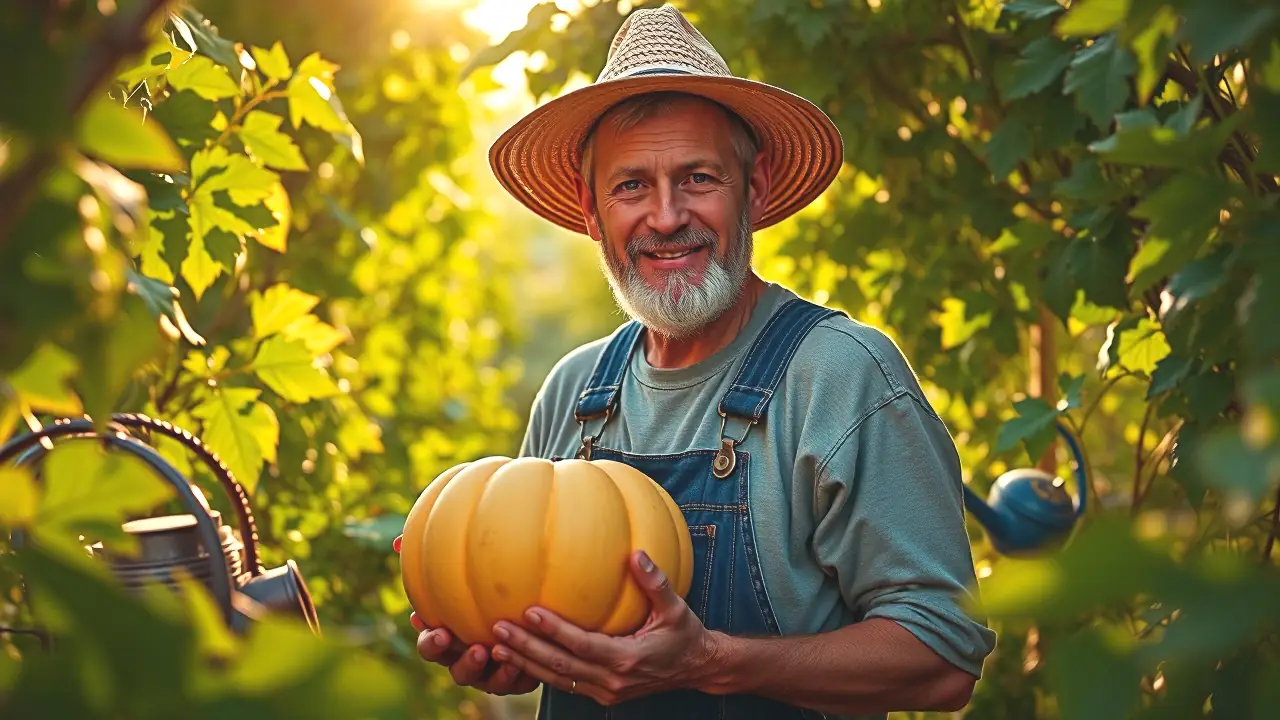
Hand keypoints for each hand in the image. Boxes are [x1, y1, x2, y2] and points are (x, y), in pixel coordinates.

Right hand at [393, 535, 538, 695]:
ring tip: (485, 650)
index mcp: (453, 637)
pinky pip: (512, 683)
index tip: (422, 622)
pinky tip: (517, 660)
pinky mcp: (517, 678)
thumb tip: (396, 542)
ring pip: (478, 678)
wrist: (537, 622)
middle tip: (448, 636)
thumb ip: (436, 555)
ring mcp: (491, 671)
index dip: (428, 638)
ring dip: (477, 667)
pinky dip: (511, 675)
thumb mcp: (469, 570)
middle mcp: (468, 657)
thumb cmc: (492, 590)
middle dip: (446, 653)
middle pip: (450, 665)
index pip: (431, 643)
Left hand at [489, 550, 719, 705]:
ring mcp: (606, 692)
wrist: (697, 668)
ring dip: (525, 663)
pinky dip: (539, 671)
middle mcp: (613, 680)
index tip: (530, 612)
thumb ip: (656, 583)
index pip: (582, 646)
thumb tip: (637, 554)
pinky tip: (518, 656)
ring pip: (557, 679)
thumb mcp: (677, 607)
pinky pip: (565, 684)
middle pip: (560, 667)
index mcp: (628, 659)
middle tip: (497, 629)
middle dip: (526, 649)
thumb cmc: (685, 634)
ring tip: (495, 645)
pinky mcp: (602, 694)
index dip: (555, 631)